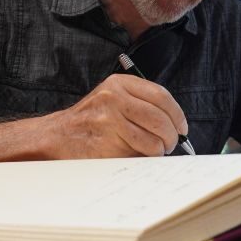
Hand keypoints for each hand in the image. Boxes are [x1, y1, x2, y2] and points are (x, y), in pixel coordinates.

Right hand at [47, 74, 187, 157]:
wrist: (59, 136)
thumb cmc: (90, 120)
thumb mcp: (112, 98)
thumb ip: (140, 103)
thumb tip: (176, 124)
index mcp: (119, 83)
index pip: (161, 96)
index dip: (177, 115)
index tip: (182, 127)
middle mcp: (114, 97)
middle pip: (160, 118)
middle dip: (172, 136)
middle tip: (171, 144)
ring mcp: (109, 119)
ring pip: (153, 138)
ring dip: (160, 149)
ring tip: (155, 151)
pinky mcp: (107, 141)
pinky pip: (140, 152)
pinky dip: (146, 157)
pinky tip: (139, 155)